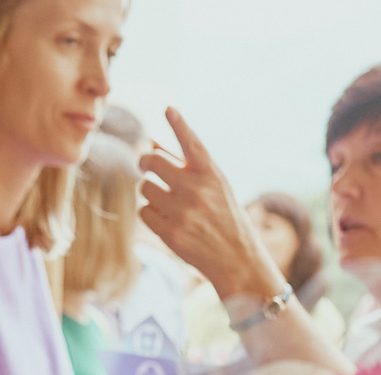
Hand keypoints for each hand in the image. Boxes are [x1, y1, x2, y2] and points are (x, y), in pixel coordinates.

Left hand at [139, 108, 285, 302]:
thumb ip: (185, 164)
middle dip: (145, 162)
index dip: (179, 124)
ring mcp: (183, 212)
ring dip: (150, 192)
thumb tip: (152, 143)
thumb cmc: (224, 216)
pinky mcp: (171, 234)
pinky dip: (150, 215)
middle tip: (146, 165)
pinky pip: (144, 212)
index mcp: (211, 174)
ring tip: (166, 201)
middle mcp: (197, 190)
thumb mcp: (215, 186)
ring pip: (144, 188)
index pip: (192, 143)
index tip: (168, 108)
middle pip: (152, 162)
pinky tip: (166, 220)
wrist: (237, 259)